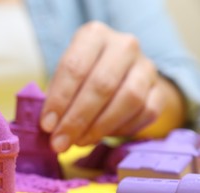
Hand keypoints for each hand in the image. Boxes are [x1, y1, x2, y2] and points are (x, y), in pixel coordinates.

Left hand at [40, 22, 184, 152]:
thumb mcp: (64, 78)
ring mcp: (146, 67)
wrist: (120, 73)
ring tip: (78, 142)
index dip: (59, 100)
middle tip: (60, 142)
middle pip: (102, 85)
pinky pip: (145, 113)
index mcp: (94, 35)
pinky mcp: (159, 90)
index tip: (47, 126)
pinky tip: (102, 136)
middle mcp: (124, 46)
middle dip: (77, 119)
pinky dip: (121, 129)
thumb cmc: (83, 76)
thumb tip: (50, 129)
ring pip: (128, 99)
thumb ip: (56, 97)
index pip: (75, 67)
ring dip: (99, 127)